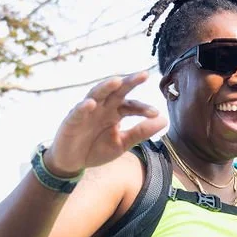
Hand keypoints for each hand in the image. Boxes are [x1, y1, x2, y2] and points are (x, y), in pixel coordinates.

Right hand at [45, 72, 166, 178]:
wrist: (72, 162)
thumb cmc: (96, 149)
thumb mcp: (122, 144)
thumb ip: (140, 132)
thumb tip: (164, 120)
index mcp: (116, 112)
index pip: (132, 105)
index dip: (143, 108)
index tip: (155, 113)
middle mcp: (103, 107)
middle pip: (117, 91)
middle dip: (129, 82)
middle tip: (144, 75)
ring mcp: (87, 111)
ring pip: (97, 94)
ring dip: (106, 86)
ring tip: (117, 80)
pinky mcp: (72, 120)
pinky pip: (78, 111)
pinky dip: (84, 107)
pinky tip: (91, 103)